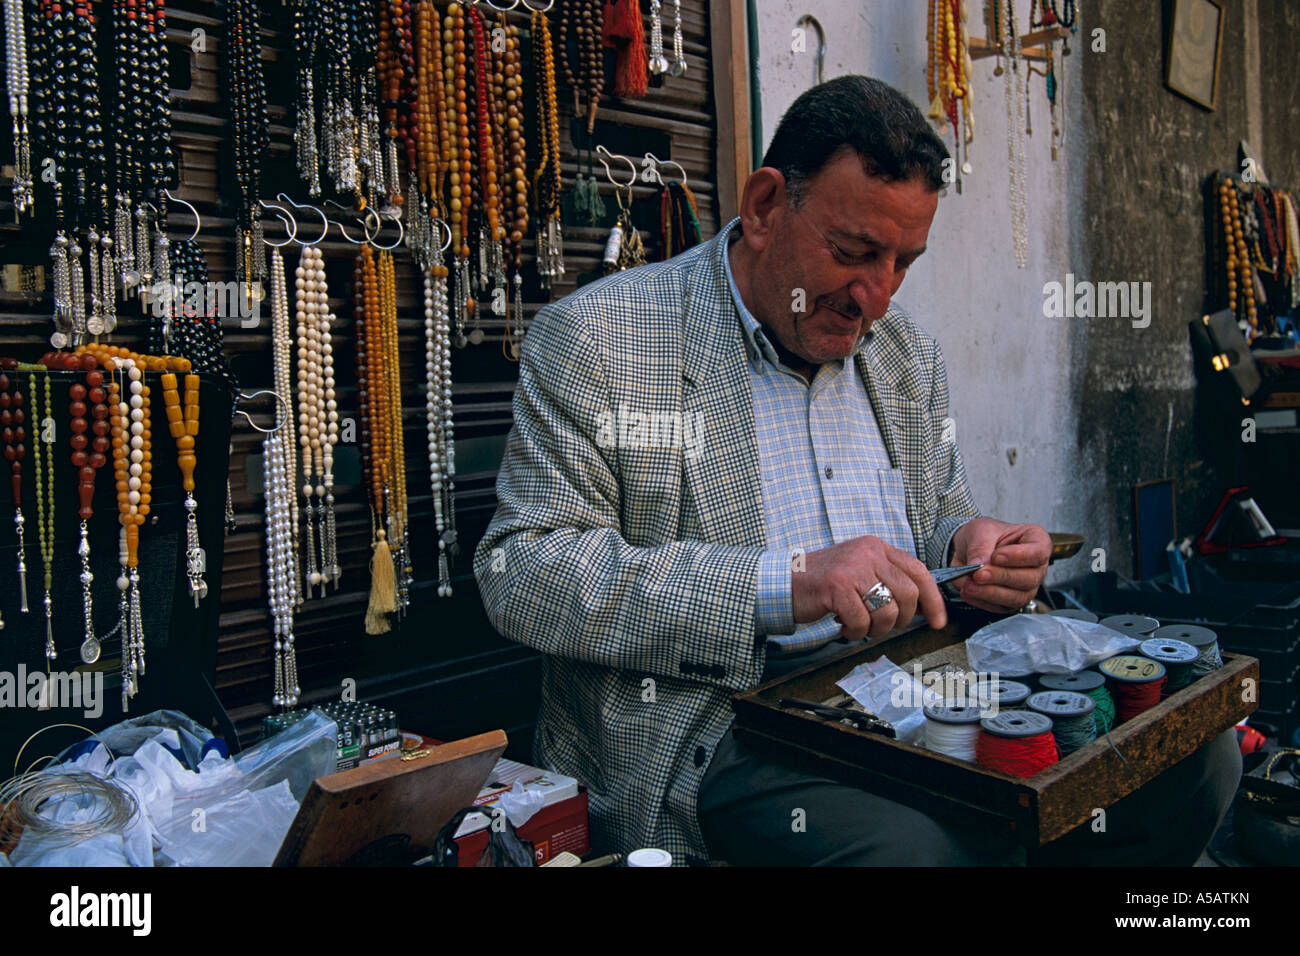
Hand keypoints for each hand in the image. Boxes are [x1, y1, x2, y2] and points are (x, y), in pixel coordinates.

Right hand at [792, 535, 947, 641]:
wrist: (784, 581)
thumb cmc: (823, 582)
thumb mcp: (860, 571)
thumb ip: (889, 581)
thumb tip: (923, 607)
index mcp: (877, 547)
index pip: (919, 571)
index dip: (934, 599)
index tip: (939, 620)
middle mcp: (868, 553)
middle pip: (908, 594)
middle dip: (902, 620)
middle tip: (884, 626)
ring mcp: (852, 568)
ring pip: (888, 611)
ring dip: (876, 629)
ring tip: (860, 626)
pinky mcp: (837, 586)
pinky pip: (861, 621)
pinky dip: (855, 632)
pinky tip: (844, 627)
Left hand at [949, 518, 1050, 612]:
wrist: (970, 547)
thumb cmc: (984, 535)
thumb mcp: (980, 531)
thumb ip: (981, 547)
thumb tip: (978, 566)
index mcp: (1036, 541)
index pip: (1038, 553)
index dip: (1019, 556)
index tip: (996, 556)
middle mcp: (1036, 567)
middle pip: (1029, 579)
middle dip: (1001, 577)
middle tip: (979, 574)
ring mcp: (1026, 587)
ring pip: (1017, 597)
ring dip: (990, 593)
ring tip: (969, 585)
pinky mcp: (1010, 602)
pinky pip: (1001, 607)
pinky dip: (982, 601)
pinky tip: (968, 592)